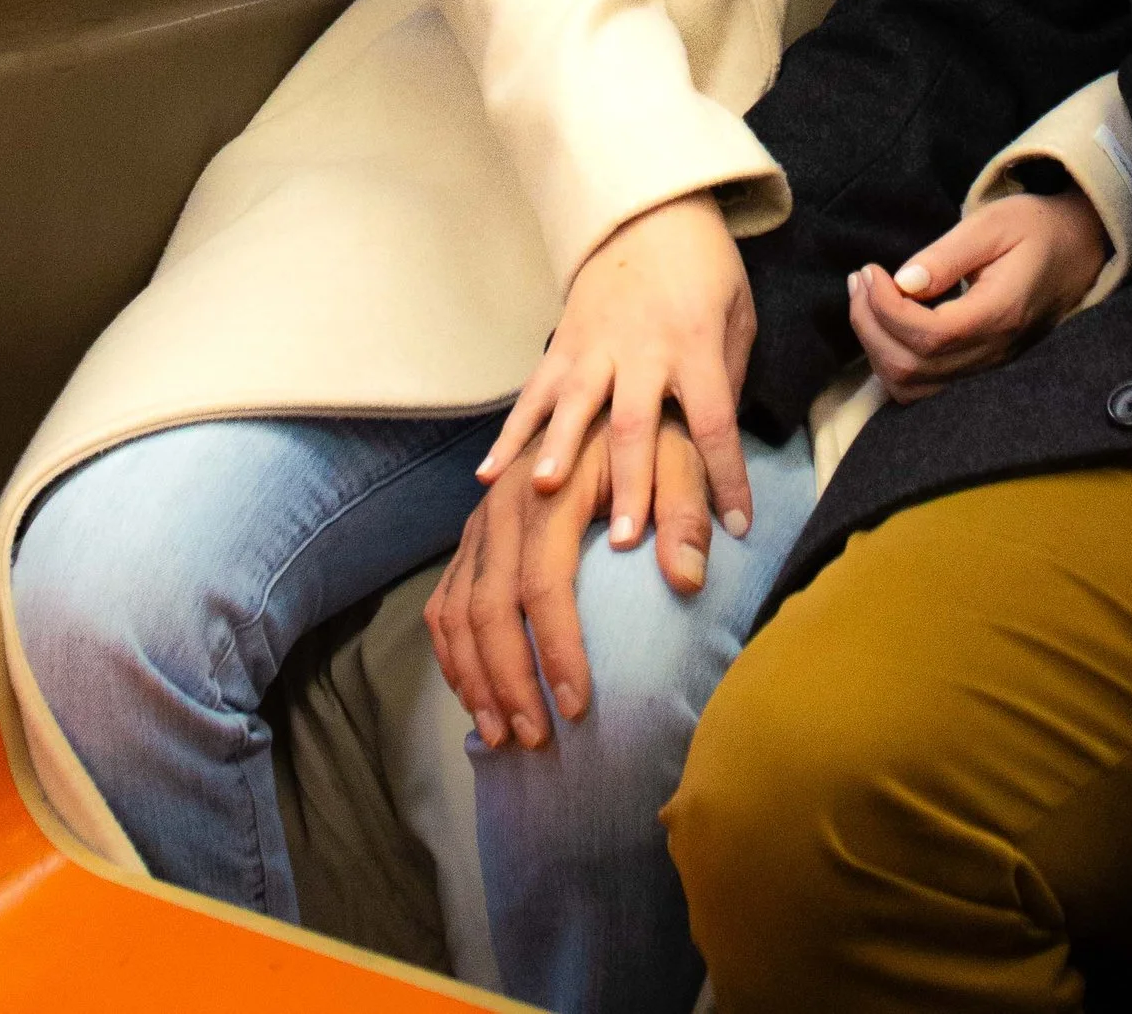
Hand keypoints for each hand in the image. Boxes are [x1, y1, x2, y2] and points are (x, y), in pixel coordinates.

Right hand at [430, 417, 715, 749]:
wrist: (610, 392)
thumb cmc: (651, 434)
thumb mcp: (681, 456)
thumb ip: (685, 513)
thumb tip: (688, 578)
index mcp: (548, 487)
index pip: (542, 581)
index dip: (556, 648)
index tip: (578, 707)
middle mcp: (501, 505)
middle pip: (489, 606)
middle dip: (509, 680)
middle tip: (537, 740)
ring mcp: (479, 524)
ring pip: (457, 613)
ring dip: (476, 680)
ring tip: (506, 736)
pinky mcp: (471, 540)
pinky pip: (443, 605)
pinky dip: (453, 657)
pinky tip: (477, 697)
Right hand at [478, 191, 753, 549]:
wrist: (650, 207)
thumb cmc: (705, 267)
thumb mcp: (738, 313)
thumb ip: (730, 376)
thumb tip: (716, 443)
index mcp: (696, 344)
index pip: (715, 419)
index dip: (727, 474)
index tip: (738, 526)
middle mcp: (643, 349)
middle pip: (636, 422)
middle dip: (630, 480)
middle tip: (624, 536)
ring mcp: (596, 345)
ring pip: (575, 405)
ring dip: (560, 451)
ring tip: (544, 493)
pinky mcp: (564, 341)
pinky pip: (534, 393)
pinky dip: (511, 433)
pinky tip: (488, 474)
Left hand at [846, 187, 1110, 402]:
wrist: (1077, 250)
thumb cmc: (1035, 229)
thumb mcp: (993, 224)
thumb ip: (947, 254)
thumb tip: (902, 282)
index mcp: (1000, 314)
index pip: (929, 336)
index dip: (886, 309)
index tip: (871, 270)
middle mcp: (993, 353)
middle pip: (912, 367)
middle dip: (870, 324)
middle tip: (860, 279)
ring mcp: (986, 369)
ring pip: (912, 388)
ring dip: (876, 347)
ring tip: (865, 298)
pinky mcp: (978, 371)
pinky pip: (923, 389)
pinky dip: (892, 363)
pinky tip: (885, 324)